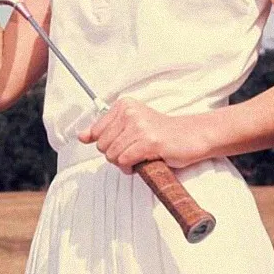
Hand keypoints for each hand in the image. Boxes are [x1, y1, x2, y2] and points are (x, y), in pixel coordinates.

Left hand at [78, 98, 210, 173]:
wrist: (191, 136)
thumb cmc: (162, 133)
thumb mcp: (131, 127)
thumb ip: (105, 130)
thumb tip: (81, 136)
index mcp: (124, 105)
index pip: (97, 133)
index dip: (109, 144)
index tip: (126, 143)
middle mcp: (130, 112)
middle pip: (102, 146)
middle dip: (116, 155)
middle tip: (135, 152)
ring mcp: (140, 126)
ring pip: (112, 155)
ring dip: (124, 163)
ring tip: (140, 157)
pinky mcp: (149, 141)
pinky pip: (124, 161)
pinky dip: (131, 167)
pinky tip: (144, 161)